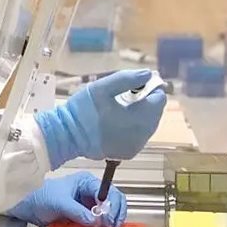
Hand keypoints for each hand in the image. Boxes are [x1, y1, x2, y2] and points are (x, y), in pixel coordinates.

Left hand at [7, 172, 126, 226]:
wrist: (31, 208)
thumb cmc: (42, 197)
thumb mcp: (59, 202)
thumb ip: (77, 210)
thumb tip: (94, 219)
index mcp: (86, 181)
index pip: (107, 191)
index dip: (112, 204)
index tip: (109, 219)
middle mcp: (90, 190)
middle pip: (113, 199)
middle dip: (115, 212)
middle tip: (112, 225)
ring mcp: (89, 203)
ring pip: (109, 210)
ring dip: (112, 219)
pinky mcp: (86, 214)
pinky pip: (100, 220)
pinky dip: (104, 225)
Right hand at [35, 69, 166, 167]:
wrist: (67, 136)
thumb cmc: (83, 110)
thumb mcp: (102, 87)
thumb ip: (126, 79)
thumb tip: (147, 74)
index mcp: (139, 117)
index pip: (159, 100)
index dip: (151, 88)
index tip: (138, 83)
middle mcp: (142, 134)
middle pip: (155, 113)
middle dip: (146, 101)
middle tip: (128, 93)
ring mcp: (136, 145)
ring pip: (148, 125)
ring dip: (141, 114)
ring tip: (122, 106)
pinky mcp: (128, 153)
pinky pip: (139, 135)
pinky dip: (135, 126)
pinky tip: (119, 120)